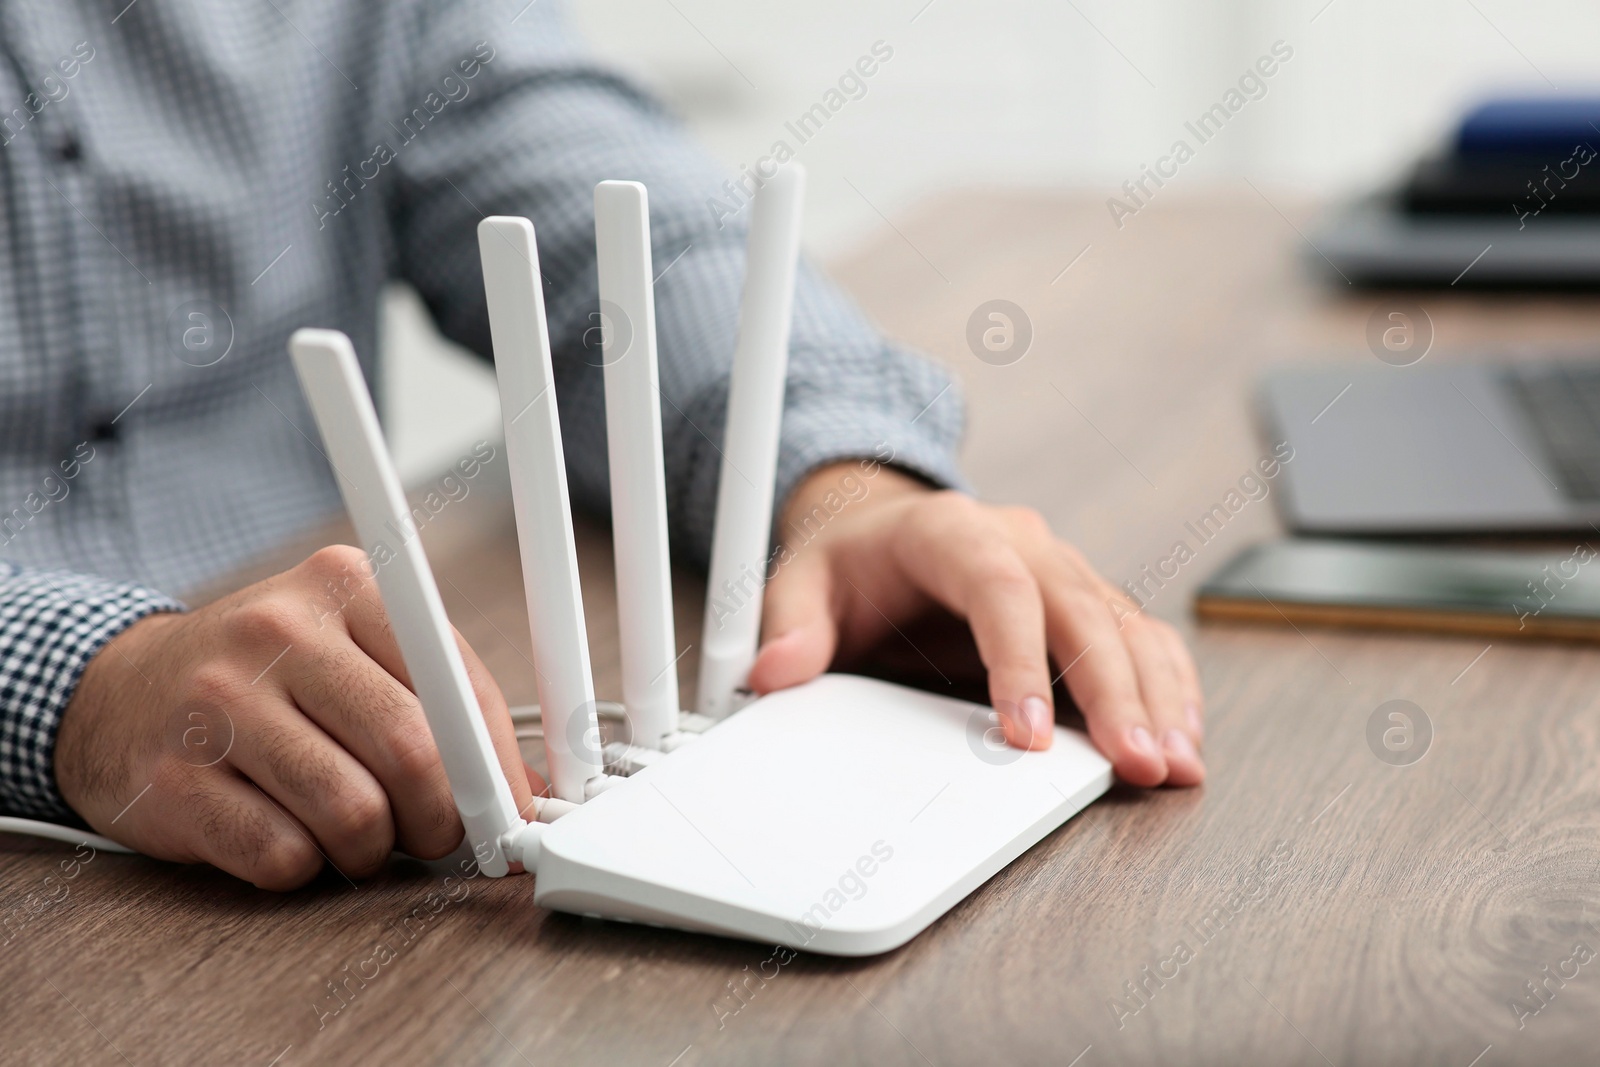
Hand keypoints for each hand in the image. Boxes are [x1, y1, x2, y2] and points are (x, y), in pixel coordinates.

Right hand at [54, 546, 536, 888]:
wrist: (120, 692)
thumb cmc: (266, 678)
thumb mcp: (355, 654)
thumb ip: (444, 705)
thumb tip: (528, 789)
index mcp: (346, 587)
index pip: (456, 685)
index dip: (496, 764)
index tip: (511, 811)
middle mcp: (279, 631)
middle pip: (411, 750)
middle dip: (443, 817)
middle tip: (435, 836)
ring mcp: (218, 703)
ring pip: (353, 811)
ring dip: (372, 850)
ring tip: (357, 836)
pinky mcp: (173, 780)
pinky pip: (282, 856)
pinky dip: (304, 867)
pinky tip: (289, 835)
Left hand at [748, 462, 1204, 786]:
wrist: (886, 532)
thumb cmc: (852, 563)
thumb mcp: (803, 582)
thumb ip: (789, 625)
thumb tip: (773, 673)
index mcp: (950, 531)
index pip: (997, 587)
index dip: (1018, 660)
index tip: (1026, 734)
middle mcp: (1021, 543)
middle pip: (1081, 608)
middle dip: (1112, 690)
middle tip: (1133, 761)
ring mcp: (1062, 571)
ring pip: (1125, 624)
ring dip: (1155, 695)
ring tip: (1172, 764)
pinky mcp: (1086, 605)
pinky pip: (1142, 637)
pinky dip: (1169, 685)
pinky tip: (1182, 737)